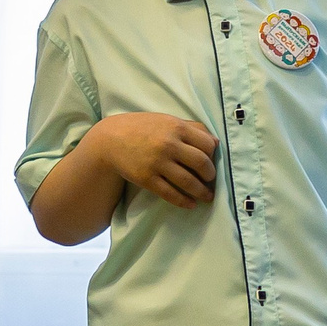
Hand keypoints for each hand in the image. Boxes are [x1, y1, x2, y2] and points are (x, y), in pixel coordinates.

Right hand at [88, 112, 217, 207]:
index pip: (207, 144)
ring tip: (206, 197)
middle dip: (210, 175)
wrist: (111, 139)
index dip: (213, 155)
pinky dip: (183, 201)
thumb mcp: (167, 120)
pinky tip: (190, 204)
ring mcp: (157, 163)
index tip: (212, 161)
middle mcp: (168, 144)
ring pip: (188, 182)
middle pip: (201, 163)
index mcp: (176, 127)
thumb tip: (215, 142)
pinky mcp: (146, 178)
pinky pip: (170, 194)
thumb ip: (191, 127)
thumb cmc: (142, 128)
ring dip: (201, 192)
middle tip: (210, 180)